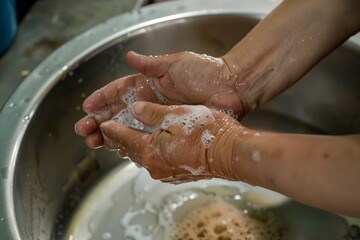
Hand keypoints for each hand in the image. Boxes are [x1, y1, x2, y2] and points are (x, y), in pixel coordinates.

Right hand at [75, 51, 243, 148]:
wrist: (231, 88)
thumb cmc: (206, 72)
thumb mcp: (176, 64)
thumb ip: (151, 65)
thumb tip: (129, 57)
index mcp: (150, 84)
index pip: (120, 92)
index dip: (102, 99)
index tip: (87, 107)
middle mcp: (151, 101)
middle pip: (119, 113)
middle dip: (100, 121)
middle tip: (84, 130)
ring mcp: (159, 117)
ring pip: (129, 127)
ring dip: (110, 134)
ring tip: (94, 142)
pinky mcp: (170, 129)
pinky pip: (146, 138)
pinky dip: (131, 144)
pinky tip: (119, 150)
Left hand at [99, 101, 245, 182]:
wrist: (232, 153)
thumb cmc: (208, 132)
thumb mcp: (176, 115)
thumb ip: (152, 112)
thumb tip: (135, 110)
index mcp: (151, 150)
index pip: (124, 138)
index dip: (112, 129)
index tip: (102, 125)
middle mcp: (155, 165)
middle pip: (130, 150)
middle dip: (117, 140)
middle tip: (106, 133)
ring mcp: (166, 172)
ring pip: (143, 157)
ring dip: (133, 147)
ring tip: (125, 139)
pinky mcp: (178, 174)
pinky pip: (156, 161)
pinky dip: (149, 152)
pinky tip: (150, 148)